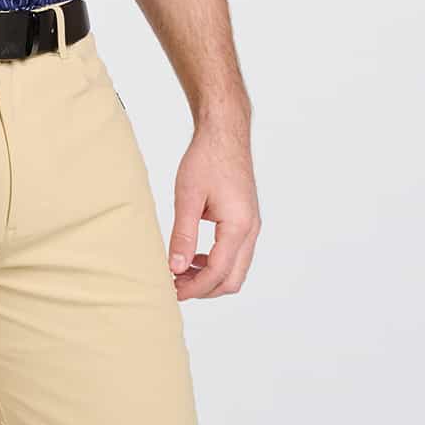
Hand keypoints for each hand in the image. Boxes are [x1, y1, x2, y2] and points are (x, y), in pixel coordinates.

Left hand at [166, 118, 259, 300]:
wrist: (224, 132)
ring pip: (236, 269)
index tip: (172, 291)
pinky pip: (235, 253)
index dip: (194, 287)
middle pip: (232, 279)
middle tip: (175, 287)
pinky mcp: (246, 220)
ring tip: (180, 272)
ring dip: (210, 277)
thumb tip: (175, 267)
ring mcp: (252, 226)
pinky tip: (194, 256)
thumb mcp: (188, 196)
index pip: (218, 273)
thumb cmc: (206, 158)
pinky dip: (216, 262)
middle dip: (204, 289)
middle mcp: (251, 230)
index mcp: (239, 226)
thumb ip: (183, 234)